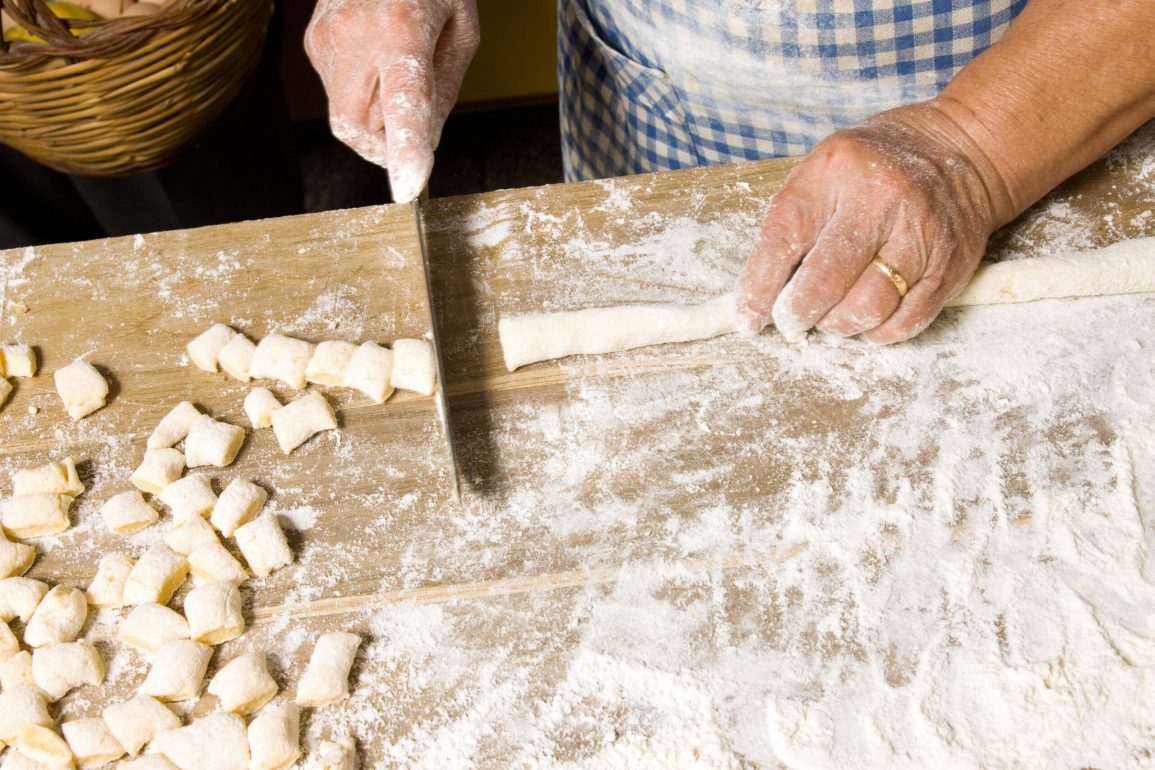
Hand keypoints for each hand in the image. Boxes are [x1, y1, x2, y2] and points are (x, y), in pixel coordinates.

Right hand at [305, 0, 479, 202]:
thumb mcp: (462, 29)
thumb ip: (443, 90)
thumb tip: (424, 140)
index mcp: (402, 30)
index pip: (403, 103)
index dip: (405, 149)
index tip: (408, 186)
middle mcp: (354, 35)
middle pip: (361, 129)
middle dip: (389, 140)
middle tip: (415, 113)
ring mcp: (325, 38)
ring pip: (346, 118)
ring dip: (377, 115)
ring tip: (396, 68)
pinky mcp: (312, 41)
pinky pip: (337, 95)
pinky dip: (362, 94)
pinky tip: (377, 57)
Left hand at [734, 102, 1008, 343]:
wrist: (961, 151)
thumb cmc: (874, 169)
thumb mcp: (824, 172)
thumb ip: (794, 224)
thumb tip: (761, 294)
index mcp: (836, 171)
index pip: (784, 240)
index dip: (759, 288)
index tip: (748, 317)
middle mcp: (881, 200)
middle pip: (826, 281)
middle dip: (798, 313)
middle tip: (791, 320)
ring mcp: (921, 234)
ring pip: (866, 308)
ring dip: (838, 324)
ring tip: (830, 316)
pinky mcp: (950, 266)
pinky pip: (905, 321)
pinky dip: (876, 331)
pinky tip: (866, 318)